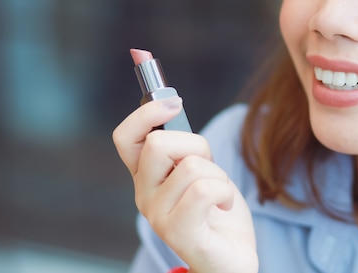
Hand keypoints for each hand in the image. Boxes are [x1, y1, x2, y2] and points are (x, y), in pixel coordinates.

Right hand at [113, 98, 257, 272]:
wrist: (231, 258)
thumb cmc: (217, 210)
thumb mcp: (201, 167)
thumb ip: (183, 144)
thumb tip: (169, 101)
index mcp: (146, 177)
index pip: (125, 138)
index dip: (146, 113)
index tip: (173, 101)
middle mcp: (144, 196)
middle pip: (158, 143)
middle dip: (196, 145)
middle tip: (208, 167)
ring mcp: (159, 217)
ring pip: (191, 166)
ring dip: (218, 174)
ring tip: (219, 194)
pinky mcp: (180, 234)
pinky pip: (203, 190)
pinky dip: (224, 191)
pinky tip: (223, 206)